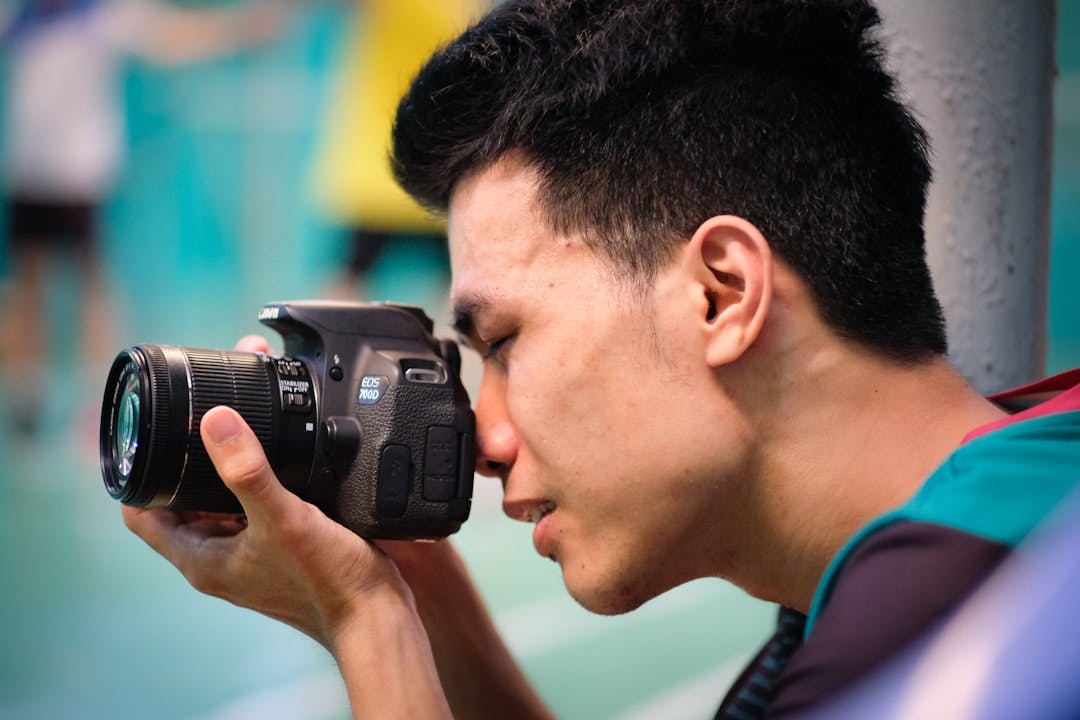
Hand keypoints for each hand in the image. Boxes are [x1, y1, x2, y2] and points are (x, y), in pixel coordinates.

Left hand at [121, 335, 412, 650]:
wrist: (373, 614)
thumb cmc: (326, 580)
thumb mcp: (282, 517)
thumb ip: (248, 471)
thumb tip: (215, 421)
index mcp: (201, 560)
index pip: (143, 516)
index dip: (139, 478)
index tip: (152, 440)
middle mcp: (219, 563)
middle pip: (180, 509)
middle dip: (183, 471)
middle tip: (200, 429)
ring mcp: (248, 560)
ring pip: (218, 511)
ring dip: (223, 480)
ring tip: (240, 441)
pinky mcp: (279, 554)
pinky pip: (253, 515)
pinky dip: (257, 492)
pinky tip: (281, 471)